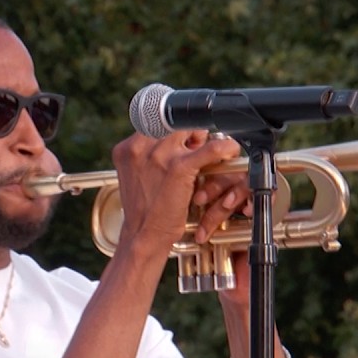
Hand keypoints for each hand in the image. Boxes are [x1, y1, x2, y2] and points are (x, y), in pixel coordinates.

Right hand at [110, 131, 242, 253]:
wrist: (143, 236)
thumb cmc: (143, 210)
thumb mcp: (136, 175)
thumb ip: (147, 155)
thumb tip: (174, 141)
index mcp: (127, 148)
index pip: (155, 122)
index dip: (171, 130)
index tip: (181, 139)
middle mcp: (141, 147)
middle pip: (174, 122)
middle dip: (188, 133)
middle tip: (196, 148)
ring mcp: (160, 155)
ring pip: (193, 130)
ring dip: (204, 140)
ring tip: (209, 155)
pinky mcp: (179, 167)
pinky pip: (211, 148)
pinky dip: (225, 148)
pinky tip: (230, 151)